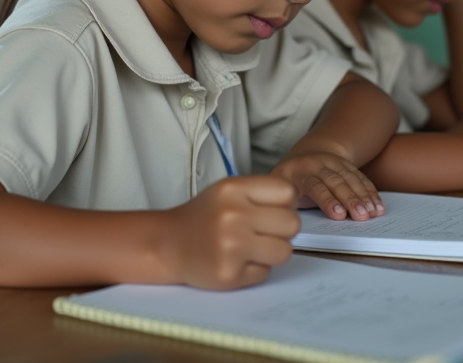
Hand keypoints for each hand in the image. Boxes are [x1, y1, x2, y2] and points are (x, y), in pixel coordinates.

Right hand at [160, 176, 298, 289]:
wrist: (166, 244)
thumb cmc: (204, 217)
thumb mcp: (227, 191)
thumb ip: (260, 194)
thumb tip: (297, 207)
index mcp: (233, 189)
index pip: (287, 192)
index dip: (285, 204)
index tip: (272, 211)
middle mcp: (232, 215)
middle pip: (292, 223)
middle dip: (282, 231)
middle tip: (263, 233)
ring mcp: (230, 246)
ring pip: (284, 251)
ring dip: (272, 253)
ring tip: (251, 248)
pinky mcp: (229, 274)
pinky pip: (265, 273)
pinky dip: (254, 270)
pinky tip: (235, 262)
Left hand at [271, 151, 383, 220]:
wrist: (306, 154)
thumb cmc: (291, 180)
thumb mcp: (282, 188)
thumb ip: (285, 201)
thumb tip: (291, 220)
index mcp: (300, 172)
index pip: (315, 186)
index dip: (328, 201)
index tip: (339, 215)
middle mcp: (318, 164)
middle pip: (336, 182)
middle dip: (351, 200)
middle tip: (361, 216)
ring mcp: (335, 162)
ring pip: (351, 179)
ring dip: (364, 197)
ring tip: (373, 213)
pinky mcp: (347, 165)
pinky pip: (361, 178)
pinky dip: (371, 192)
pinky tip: (377, 205)